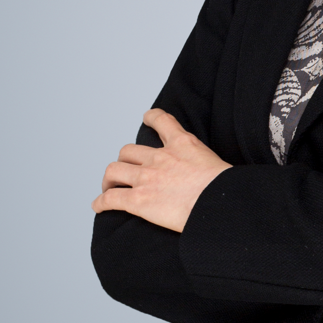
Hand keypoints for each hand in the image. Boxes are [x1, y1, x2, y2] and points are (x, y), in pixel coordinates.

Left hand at [91, 108, 232, 232]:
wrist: (218, 202)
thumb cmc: (223, 186)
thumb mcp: (213, 160)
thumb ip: (200, 160)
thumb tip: (208, 172)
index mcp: (182, 143)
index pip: (161, 121)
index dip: (151, 117)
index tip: (146, 117)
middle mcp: (160, 157)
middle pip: (128, 151)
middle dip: (124, 160)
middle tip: (125, 171)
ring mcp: (146, 178)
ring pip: (114, 171)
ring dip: (109, 179)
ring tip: (109, 187)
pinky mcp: (138, 201)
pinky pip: (110, 198)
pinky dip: (101, 202)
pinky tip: (98, 205)